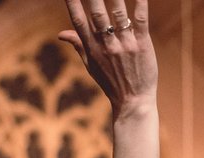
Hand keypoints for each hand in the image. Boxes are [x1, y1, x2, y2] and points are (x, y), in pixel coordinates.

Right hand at [59, 0, 159, 117]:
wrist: (133, 102)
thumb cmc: (111, 82)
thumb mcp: (91, 66)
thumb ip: (78, 45)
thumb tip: (61, 33)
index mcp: (92, 48)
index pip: (78, 21)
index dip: (72, 4)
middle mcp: (107, 45)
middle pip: (97, 14)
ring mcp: (125, 44)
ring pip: (118, 14)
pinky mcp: (142, 45)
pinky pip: (141, 21)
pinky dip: (140, 5)